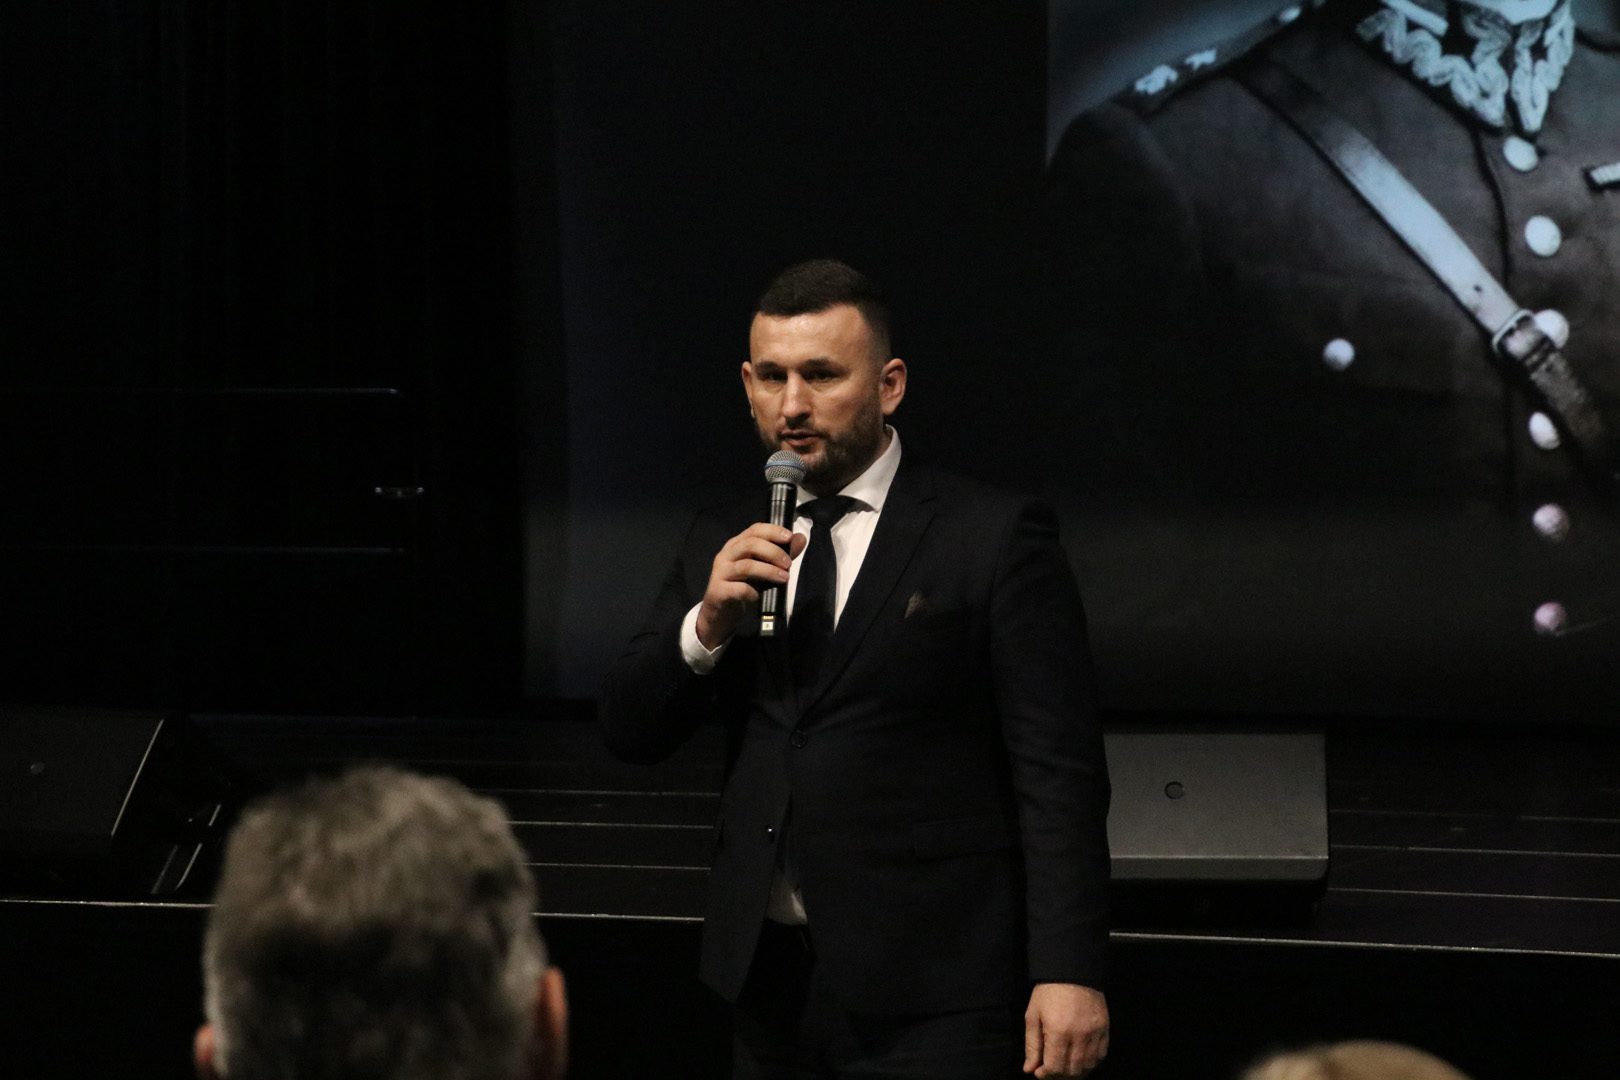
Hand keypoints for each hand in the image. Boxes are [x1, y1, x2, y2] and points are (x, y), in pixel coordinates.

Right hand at [695, 523, 806, 648]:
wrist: (721, 614)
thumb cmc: (744, 588)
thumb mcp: (764, 571)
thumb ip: (781, 555)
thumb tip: (800, 538)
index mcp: (737, 545)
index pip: (754, 530)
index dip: (772, 531)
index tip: (789, 537)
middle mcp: (726, 555)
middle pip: (750, 544)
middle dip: (773, 552)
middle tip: (789, 564)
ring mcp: (721, 573)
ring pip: (746, 566)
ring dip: (768, 571)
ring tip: (784, 578)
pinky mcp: (719, 591)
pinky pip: (740, 588)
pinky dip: (755, 592)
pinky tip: (762, 596)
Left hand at [1024, 983, 1107, 1077]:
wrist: (1072, 971)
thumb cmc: (1048, 992)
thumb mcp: (1033, 1015)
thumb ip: (1032, 1045)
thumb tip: (1029, 1069)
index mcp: (1058, 1032)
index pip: (1055, 1067)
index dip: (1046, 1075)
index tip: (1039, 1072)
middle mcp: (1079, 1035)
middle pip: (1072, 1070)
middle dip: (1059, 1075)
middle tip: (1050, 1071)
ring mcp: (1095, 1033)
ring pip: (1088, 1066)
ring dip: (1075, 1072)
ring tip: (1064, 1067)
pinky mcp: (1105, 1029)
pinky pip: (1100, 1056)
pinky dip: (1090, 1063)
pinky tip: (1079, 1061)